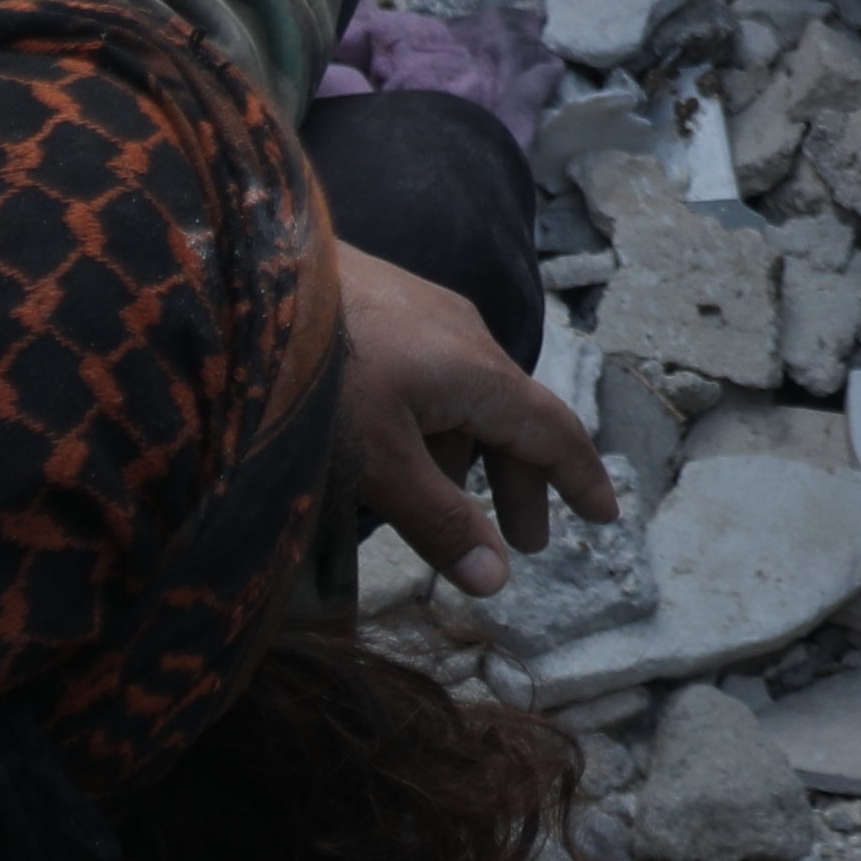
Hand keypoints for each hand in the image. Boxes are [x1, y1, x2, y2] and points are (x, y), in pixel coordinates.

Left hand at [330, 234, 615, 591]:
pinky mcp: (383, 306)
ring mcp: (423, 314)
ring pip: (466, 396)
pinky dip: (435, 423)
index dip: (580, 479)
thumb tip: (497, 584)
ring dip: (470, 455)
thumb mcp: (379, 462)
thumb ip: (438, 521)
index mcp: (480, 374)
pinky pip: (431, 374)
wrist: (254, 276)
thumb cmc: (318, 372)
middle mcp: (465, 336)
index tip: (606, 516)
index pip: (553, 432)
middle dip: (520, 482)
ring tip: (447, 501)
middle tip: (525, 540)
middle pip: (512, 417)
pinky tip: (394, 445)